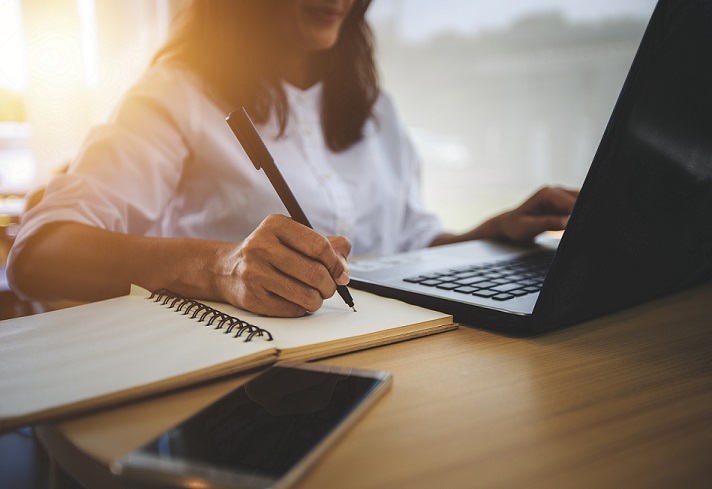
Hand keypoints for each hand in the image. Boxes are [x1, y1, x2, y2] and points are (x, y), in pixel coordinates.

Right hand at [219, 214, 351, 316]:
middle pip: (315, 272)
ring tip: (314, 295)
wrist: (227, 269)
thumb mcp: (293, 238)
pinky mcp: (252, 298)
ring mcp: (254, 273)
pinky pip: (293, 309)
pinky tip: (295, 300)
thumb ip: (325, 246)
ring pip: (306, 295)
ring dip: (318, 299)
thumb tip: (344, 270)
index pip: (318, 246)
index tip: (341, 272)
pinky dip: (302, 308)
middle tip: (329, 287)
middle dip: (330, 285)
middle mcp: (261, 246)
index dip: (336, 263)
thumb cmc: (270, 253)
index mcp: (276, 225)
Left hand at [492, 186, 578, 242]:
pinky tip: (575, 225)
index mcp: (546, 194)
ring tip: (572, 227)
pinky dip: (579, 216)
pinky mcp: (563, 204)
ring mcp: (560, 196)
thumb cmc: (515, 226)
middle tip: (581, 226)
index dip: (578, 213)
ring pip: (581, 202)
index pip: (570, 202)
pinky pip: (577, 208)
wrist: (509, 225)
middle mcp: (554, 191)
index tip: (582, 223)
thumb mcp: (529, 227)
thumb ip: (548, 223)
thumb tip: (567, 222)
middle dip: (583, 213)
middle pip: (579, 199)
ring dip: (582, 214)